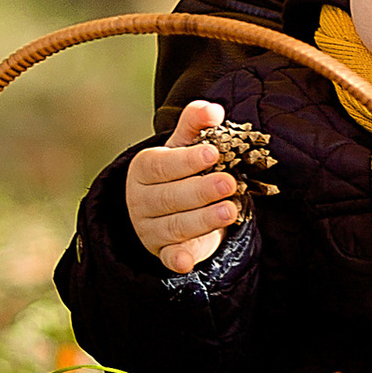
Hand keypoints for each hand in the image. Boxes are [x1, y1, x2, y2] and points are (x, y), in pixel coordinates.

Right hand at [125, 100, 239, 274]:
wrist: (167, 206)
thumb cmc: (179, 169)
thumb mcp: (184, 144)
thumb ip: (196, 123)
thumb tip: (213, 109)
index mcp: (143, 169)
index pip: (161, 165)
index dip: (187, 160)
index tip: (213, 153)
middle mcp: (142, 201)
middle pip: (169, 197)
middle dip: (201, 191)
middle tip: (228, 183)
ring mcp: (150, 229)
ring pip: (175, 227)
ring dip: (203, 220)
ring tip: (229, 211)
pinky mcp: (163, 252)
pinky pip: (169, 258)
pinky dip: (177, 260)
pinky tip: (187, 263)